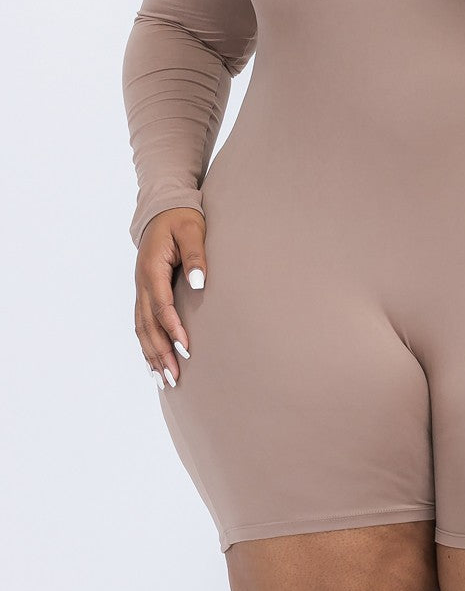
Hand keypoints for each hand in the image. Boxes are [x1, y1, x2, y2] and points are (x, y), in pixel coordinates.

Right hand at [134, 208, 206, 390]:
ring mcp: (140, 289)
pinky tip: (152, 365)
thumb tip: (199, 283)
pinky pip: (141, 324)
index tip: (186, 349)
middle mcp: (141, 282)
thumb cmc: (182, 219)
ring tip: (164, 381)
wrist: (163, 209)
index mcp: (152, 268)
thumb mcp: (192, 230)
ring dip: (152, 355)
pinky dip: (146, 345)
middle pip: (148, 324)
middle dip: (160, 352)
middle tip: (174, 378)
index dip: (173, 329)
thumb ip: (197, 255)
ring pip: (141, 328)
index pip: (161, 305)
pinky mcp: (144, 293)